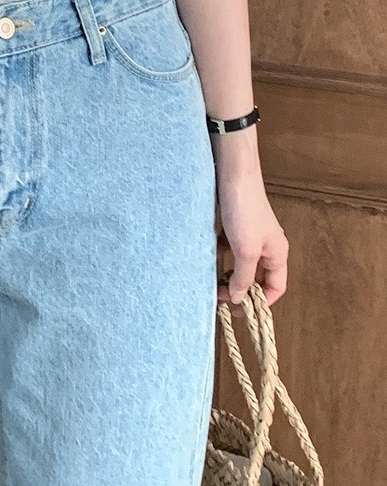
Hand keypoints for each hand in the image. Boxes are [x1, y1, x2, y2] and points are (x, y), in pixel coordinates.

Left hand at [215, 168, 288, 316]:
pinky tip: (208, 258)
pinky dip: (220, 256)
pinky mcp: (235, 226)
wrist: (233, 175)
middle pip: (257, 277)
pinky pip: (229, 249)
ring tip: (212, 282)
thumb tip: (239, 298)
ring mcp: (251, 236)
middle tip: (220, 298)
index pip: (275, 288)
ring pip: (241, 264)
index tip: (240, 310)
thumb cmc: (244, 210)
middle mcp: (267, 247)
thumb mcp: (245, 250)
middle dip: (240, 289)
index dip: (261, 302)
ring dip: (228, 274)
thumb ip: (243, 276)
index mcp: (277, 254)